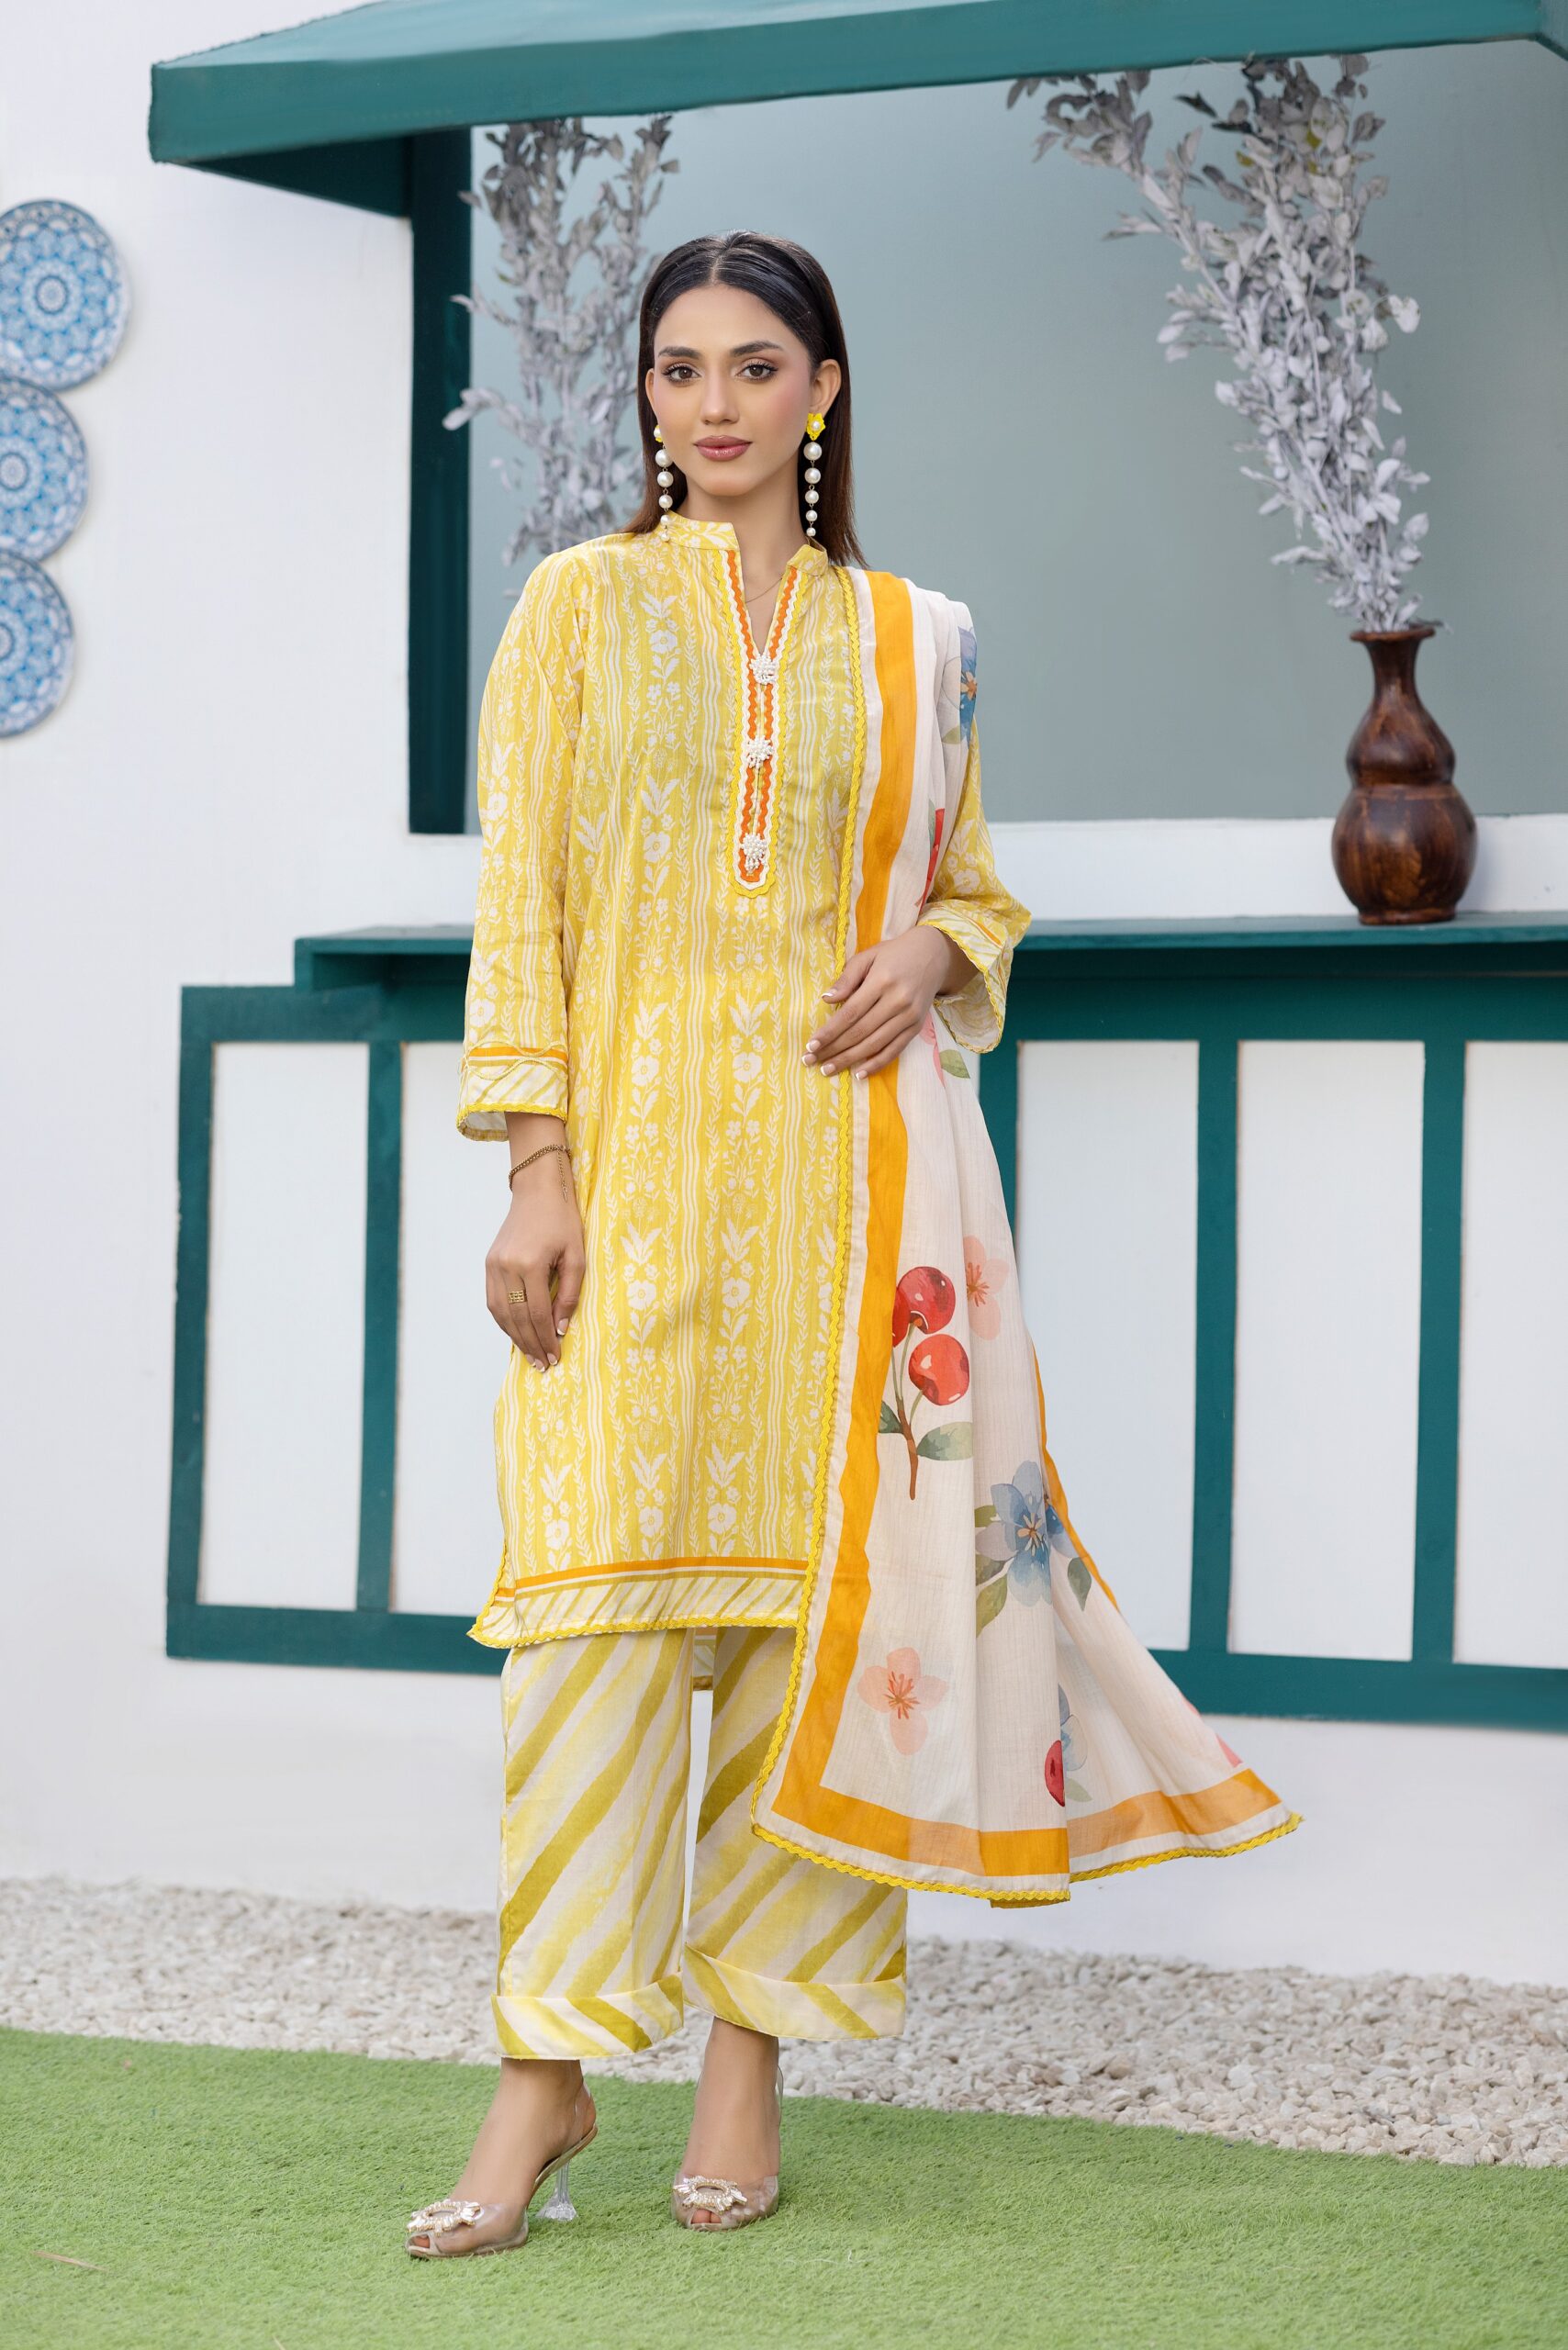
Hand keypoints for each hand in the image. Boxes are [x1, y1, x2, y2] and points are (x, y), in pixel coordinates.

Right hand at [486, 1157, 584, 1367]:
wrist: (537, 1190)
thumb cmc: (563, 1221)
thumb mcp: (577, 1256)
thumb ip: (569, 1294)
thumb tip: (560, 1328)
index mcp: (529, 1264)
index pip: (538, 1313)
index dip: (547, 1339)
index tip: (556, 1357)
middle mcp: (506, 1266)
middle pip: (517, 1317)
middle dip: (531, 1344)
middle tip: (543, 1365)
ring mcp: (493, 1265)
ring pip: (500, 1313)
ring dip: (515, 1337)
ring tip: (530, 1356)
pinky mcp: (489, 1263)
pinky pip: (493, 1300)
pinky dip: (504, 1321)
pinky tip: (517, 1333)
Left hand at [803, 924, 965, 1079]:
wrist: (933, 955)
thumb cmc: (894, 955)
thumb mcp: (868, 956)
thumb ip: (847, 978)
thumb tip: (826, 1000)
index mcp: (882, 981)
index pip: (850, 1013)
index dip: (829, 1032)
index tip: (810, 1044)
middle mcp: (897, 1001)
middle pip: (860, 1032)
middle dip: (833, 1049)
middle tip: (811, 1060)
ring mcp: (909, 1016)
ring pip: (874, 1044)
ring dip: (849, 1060)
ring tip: (828, 1069)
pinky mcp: (917, 1027)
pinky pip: (895, 1050)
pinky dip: (876, 1064)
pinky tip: (859, 1074)